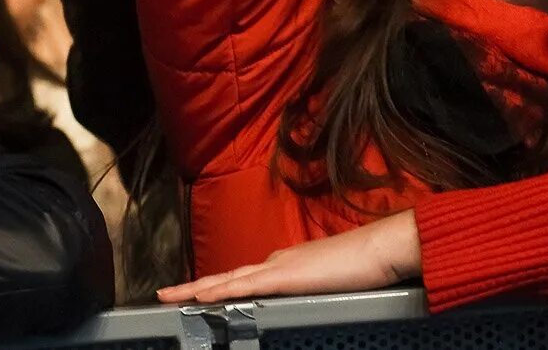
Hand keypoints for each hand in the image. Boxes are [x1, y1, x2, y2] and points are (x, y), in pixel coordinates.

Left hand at [159, 210, 420, 303]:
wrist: (381, 248)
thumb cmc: (364, 265)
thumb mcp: (330, 281)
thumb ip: (311, 289)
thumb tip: (304, 299)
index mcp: (287, 264)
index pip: (244, 277)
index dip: (218, 285)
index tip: (197, 293)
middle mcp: (277, 261)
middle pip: (227, 276)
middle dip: (195, 286)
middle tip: (165, 294)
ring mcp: (279, 267)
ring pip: (228, 279)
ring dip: (197, 288)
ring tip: (169, 296)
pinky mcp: (285, 276)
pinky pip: (244, 286)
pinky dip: (220, 290)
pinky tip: (201, 296)